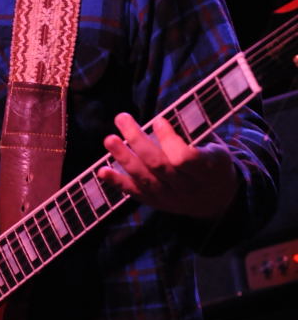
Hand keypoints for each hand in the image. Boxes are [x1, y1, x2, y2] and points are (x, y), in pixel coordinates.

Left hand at [98, 113, 239, 218]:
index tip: (158, 120)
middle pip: (159, 166)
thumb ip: (192, 134)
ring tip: (110, 140)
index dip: (169, 139)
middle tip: (122, 118)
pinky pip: (136, 193)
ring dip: (124, 158)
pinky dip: (118, 182)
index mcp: (208, 170)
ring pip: (145, 179)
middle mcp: (189, 187)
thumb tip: (163, 116)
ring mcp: (172, 199)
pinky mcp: (157, 204)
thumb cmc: (212, 163)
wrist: (217, 200)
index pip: (185, 157)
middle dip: (138, 141)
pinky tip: (102, 171)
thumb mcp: (214, 147)